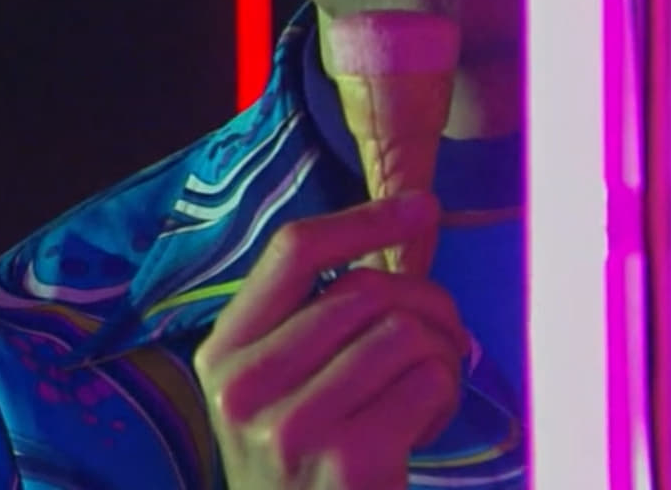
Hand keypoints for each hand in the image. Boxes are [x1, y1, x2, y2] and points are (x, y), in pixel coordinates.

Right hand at [192, 192, 469, 489]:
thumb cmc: (304, 468)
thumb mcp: (275, 394)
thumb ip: (309, 322)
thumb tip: (399, 224)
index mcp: (222, 354)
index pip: (292, 251)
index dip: (362, 219)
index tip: (419, 206)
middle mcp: (244, 387)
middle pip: (361, 289)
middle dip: (425, 302)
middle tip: (447, 335)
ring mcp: (292, 427)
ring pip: (402, 332)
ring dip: (440, 353)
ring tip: (432, 386)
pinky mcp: (348, 461)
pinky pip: (427, 382)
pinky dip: (446, 395)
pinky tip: (427, 425)